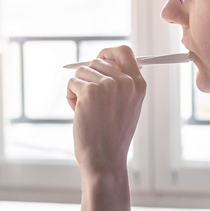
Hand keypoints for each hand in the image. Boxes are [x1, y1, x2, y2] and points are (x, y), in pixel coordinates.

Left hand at [66, 45, 145, 178]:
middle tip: (90, 101)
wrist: (105, 159)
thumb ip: (122, 83)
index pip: (124, 51)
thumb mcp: (127, 106)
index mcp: (138, 84)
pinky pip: (72, 83)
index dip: (108, 53)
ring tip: (86, 110)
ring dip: (78, 89)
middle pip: (97, 61)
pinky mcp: (90, 91)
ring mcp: (108, 85)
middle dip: (88, 78)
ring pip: (81, 72)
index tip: (99, 59)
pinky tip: (79, 113)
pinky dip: (70, 97)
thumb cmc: (112, 136)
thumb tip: (106, 61)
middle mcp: (125, 81)